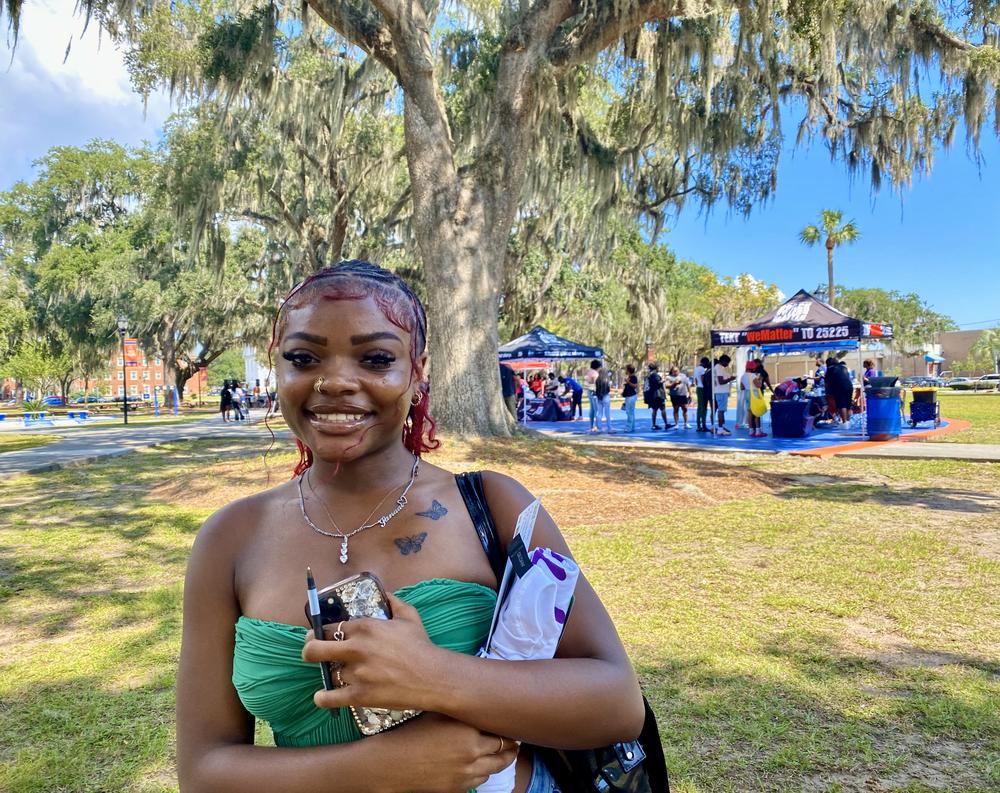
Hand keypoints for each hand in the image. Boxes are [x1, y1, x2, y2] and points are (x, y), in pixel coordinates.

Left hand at [303, 593, 446, 712]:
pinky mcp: (360, 695)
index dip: (323, 632)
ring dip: (333, 675)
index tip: (321, 635)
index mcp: (365, 627)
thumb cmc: (421, 645)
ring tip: (341, 676)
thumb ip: (393, 602)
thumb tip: (385, 593)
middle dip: (308, 649)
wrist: (433, 676)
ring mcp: (356, 673)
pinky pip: (330, 698)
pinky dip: (322, 698)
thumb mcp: (409, 616)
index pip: (330, 628)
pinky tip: (321, 697)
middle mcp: (356, 648)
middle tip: (311, 651)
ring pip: (330, 674)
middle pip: (314, 648)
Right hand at [381, 713, 518, 792]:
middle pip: (504, 752)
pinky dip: (484, 772)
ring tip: (504, 753)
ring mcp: (467, 774)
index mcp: (469, 732)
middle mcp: (472, 754)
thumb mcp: (440, 714)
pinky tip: (482, 764)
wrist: (394, 763)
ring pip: (495, 769)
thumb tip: (483, 705)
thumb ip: (463, 711)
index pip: (501, 732)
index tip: (510, 724)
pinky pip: (481, 780)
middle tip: (514, 740)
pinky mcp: (459, 788)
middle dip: (511, 746)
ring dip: (500, 760)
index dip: (507, 728)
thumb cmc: (413, 733)